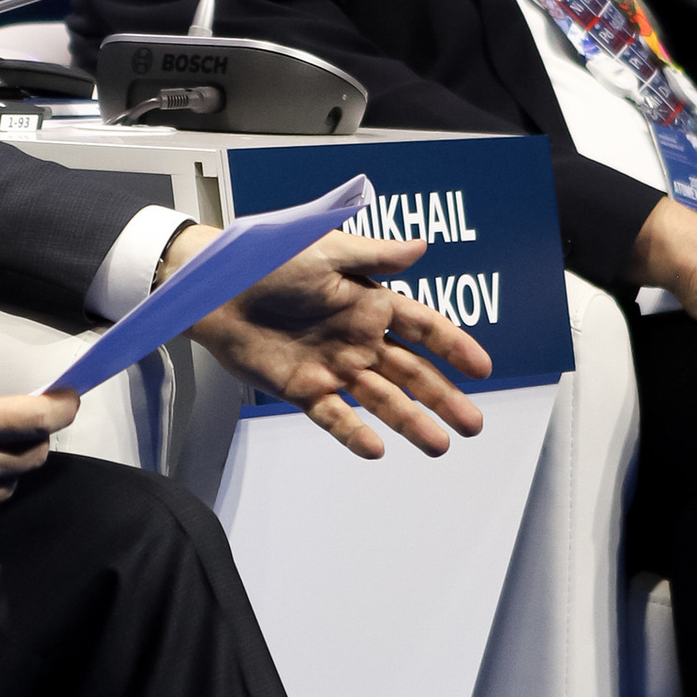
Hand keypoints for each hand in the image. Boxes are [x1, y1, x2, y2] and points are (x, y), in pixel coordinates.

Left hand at [164, 223, 488, 460]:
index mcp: (369, 302)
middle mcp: (357, 338)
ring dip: (411, 422)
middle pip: (411, 373)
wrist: (212, 287)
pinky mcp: (302, 389)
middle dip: (444, 398)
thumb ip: (374, 255)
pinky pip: (334, 416)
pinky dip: (355, 433)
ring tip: (439, 446)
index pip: (423, 327)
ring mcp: (333, 366)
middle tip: (473, 424)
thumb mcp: (324, 248)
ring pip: (381, 400)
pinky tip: (377, 449)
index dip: (454, 346)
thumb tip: (421, 247)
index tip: (483, 368)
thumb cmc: (264, 257)